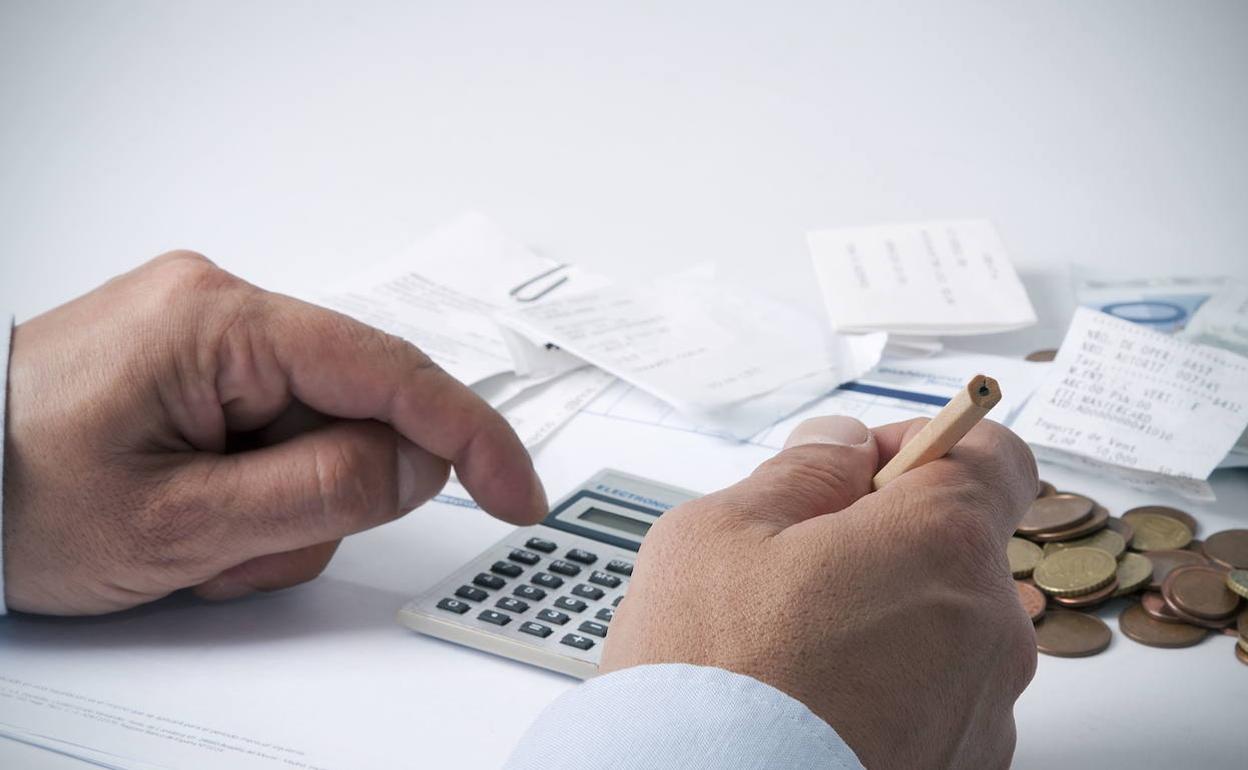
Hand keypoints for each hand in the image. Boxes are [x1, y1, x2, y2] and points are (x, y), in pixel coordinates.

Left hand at [3, 251, 545, 614]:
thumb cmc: (10, 499)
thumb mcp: (179, 527)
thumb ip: (323, 491)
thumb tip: (422, 461)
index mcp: (218, 323)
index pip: (390, 372)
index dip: (471, 437)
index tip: (517, 493)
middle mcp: (218, 306)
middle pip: (350, 413)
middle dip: (320, 500)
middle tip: (236, 552)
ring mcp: (205, 335)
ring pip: (312, 435)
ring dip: (275, 509)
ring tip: (192, 541)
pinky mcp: (194, 364)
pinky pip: (270, 431)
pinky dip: (250, 492)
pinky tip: (190, 516)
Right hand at [601, 415, 1037, 768]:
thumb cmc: (710, 681)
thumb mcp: (720, 532)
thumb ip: (802, 471)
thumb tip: (843, 446)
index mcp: (940, 545)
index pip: (994, 457)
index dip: (925, 447)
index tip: (866, 468)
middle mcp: (987, 628)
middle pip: (958, 548)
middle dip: (888, 542)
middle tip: (800, 568)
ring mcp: (982, 711)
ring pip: (945, 627)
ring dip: (888, 619)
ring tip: (798, 652)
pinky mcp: (962, 766)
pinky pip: (937, 698)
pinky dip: (891, 689)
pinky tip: (817, 703)